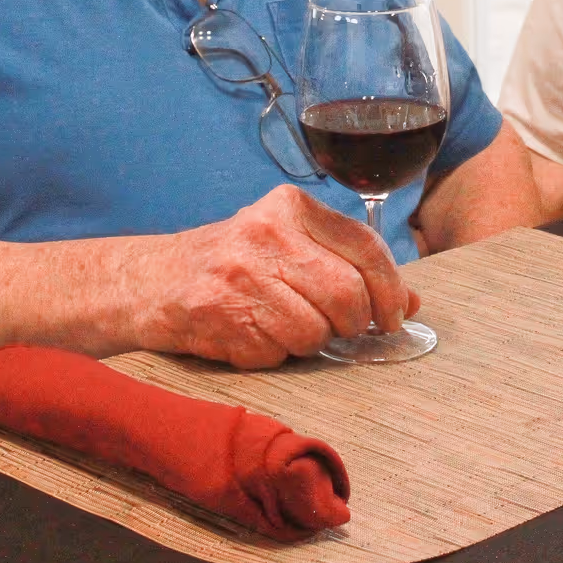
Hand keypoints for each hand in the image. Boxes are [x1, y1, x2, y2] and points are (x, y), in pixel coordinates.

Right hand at [143, 185, 418, 369]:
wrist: (152, 280)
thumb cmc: (234, 263)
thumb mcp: (290, 244)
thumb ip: (348, 263)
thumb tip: (410, 304)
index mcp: (291, 207)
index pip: (365, 248)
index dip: (391, 290)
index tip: (395, 317)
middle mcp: (266, 232)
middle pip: (346, 295)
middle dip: (351, 324)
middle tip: (338, 329)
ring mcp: (239, 273)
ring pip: (314, 331)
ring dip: (308, 343)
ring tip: (283, 326)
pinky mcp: (218, 313)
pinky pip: (276, 354)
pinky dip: (273, 355)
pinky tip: (251, 333)